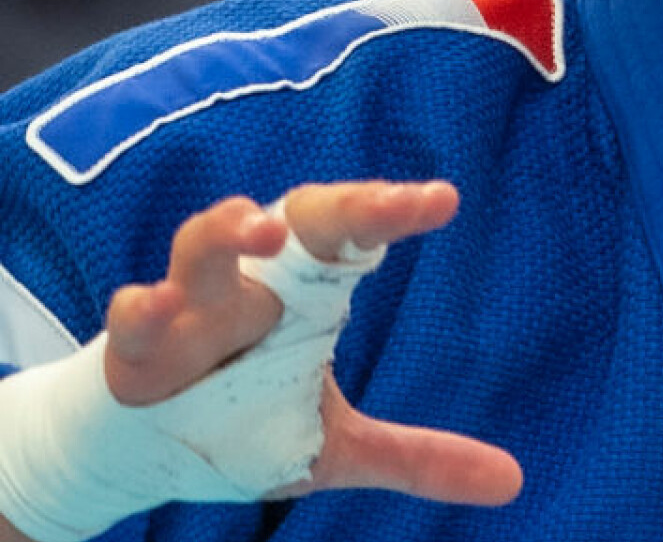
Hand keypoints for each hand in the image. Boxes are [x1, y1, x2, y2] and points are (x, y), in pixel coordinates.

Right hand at [99, 181, 522, 505]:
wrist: (138, 453)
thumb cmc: (239, 422)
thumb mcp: (336, 449)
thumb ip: (419, 459)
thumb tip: (513, 480)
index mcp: (301, 293)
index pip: (353, 234)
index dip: (392, 210)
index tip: (444, 200)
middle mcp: (250, 286)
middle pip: (292, 218)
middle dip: (336, 205)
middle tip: (384, 205)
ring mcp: (188, 312)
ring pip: (201, 247)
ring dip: (226, 232)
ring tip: (260, 227)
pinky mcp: (132, 352)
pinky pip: (132, 319)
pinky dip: (143, 309)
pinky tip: (158, 304)